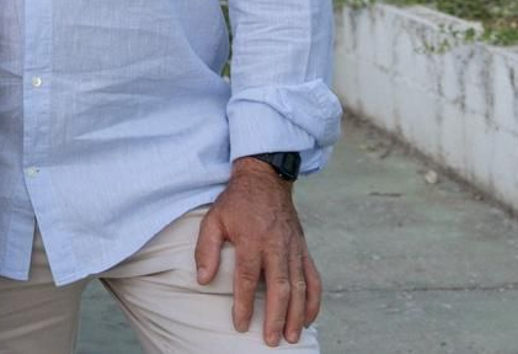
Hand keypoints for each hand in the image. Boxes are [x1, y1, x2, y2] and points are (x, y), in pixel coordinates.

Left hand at [195, 159, 320, 346]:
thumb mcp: (213, 219)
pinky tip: (309, 318)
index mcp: (252, 239)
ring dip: (298, 314)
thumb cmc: (236, 202)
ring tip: (292, 337)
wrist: (265, 179)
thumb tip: (203, 280)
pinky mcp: (304, 249)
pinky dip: (314, 301)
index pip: (248, 278)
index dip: (244, 304)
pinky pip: (313, 278)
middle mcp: (277, 246)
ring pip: (300, 287)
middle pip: (279, 287)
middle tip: (272, 340)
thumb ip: (206, 249)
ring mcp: (294, 248)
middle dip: (276, 317)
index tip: (240, 324)